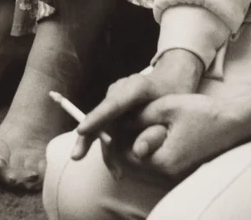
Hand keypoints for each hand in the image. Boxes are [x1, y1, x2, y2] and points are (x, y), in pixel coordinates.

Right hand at [71, 50, 203, 176]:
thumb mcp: (170, 110)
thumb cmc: (173, 93)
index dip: (97, 118)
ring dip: (107, 149)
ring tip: (118, 173)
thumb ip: (154, 129)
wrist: (171, 77)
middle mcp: (119, 89)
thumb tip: (137, 152)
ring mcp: (114, 96)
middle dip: (88, 138)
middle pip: (100, 116)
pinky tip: (118, 166)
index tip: (81, 131)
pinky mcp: (113, 106)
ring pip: (102, 125)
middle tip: (77, 156)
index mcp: (135, 87)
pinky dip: (111, 145)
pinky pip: (107, 126)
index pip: (112, 105)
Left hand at [122, 91, 250, 180]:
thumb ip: (139, 118)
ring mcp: (174, 174)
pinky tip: (145, 131)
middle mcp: (167, 174)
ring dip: (132, 147)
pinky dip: (145, 150)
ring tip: (129, 124)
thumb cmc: (202, 113)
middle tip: (116, 122)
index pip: (125, 155)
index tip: (110, 120)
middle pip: (131, 163)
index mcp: (163, 162)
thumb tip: (118, 123)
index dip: (114, 137)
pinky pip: (154, 163)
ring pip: (141, 165)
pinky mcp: (180, 169)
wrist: (233, 123)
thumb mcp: (167, 107)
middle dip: (121, 144)